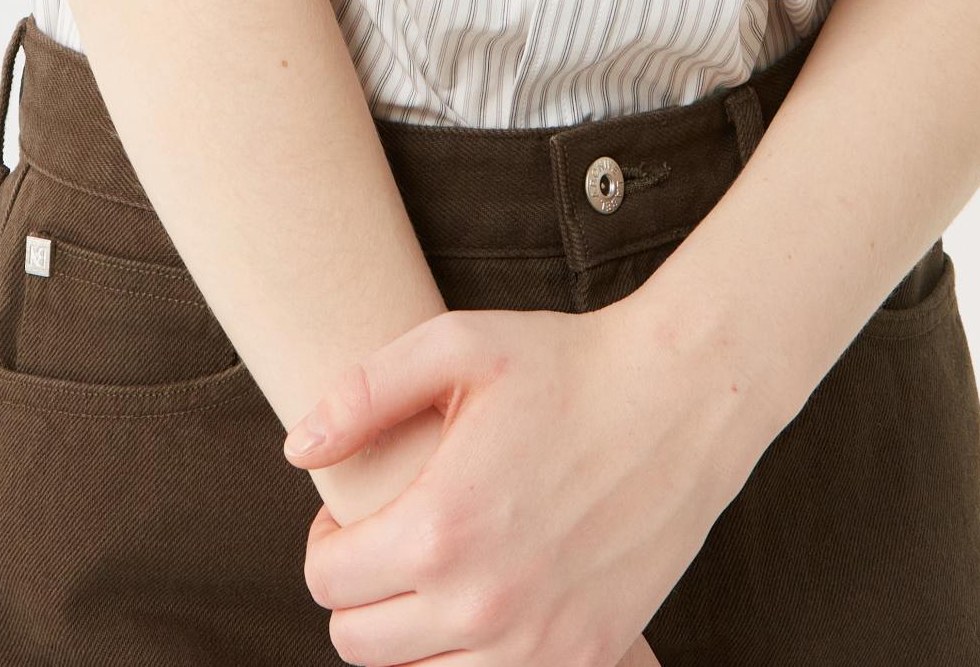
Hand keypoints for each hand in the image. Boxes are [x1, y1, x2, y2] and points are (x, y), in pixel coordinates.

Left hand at [281, 296, 748, 662]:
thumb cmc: (566, 364)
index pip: (327, 581)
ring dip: (411, 635)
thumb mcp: (457, 345)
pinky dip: (471, 660)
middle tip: (391, 544)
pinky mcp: (586, 659)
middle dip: (360, 592)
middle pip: (360, 643)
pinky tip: (484, 606)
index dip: (328, 543)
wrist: (681, 398)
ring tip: (437, 573)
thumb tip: (298, 452)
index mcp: (442, 527)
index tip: (354, 519)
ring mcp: (539, 644)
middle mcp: (484, 603)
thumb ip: (363, 392)